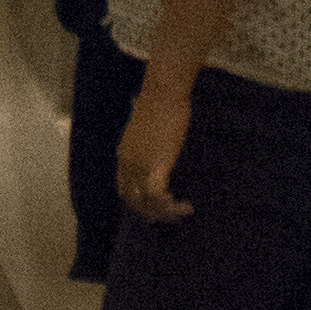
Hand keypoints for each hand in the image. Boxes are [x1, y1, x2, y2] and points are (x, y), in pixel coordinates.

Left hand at [115, 74, 193, 223]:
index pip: (124, 188)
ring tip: (183, 211)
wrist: (164, 92)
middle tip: (171, 217)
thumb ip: (147, 139)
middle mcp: (127, 162)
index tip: (156, 209)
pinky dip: (171, 206)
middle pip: (133, 199)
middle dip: (152, 213)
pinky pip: (158, 196)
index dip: (138, 203)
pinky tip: (186, 206)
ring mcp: (139, 164)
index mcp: (124, 154)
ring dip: (165, 212)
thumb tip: (152, 138)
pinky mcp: (156, 165)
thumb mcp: (147, 127)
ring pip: (146, 202)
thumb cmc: (160, 104)